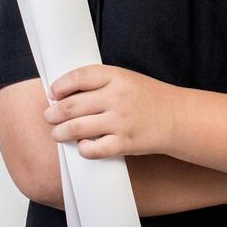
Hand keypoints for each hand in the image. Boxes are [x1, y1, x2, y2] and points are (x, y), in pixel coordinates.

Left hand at [44, 64, 180, 159]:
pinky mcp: (125, 143)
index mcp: (116, 76)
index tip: (53, 93)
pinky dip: (83, 149)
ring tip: (57, 133)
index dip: (60, 86)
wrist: (177, 118)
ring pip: (77, 128)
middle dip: (54, 113)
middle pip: (72, 105)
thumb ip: (100, 83)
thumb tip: (65, 94)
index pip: (78, 77)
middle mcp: (117, 97)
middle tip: (49, 116)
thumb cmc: (148, 98)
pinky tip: (83, 146)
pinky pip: (94, 149)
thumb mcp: (126, 79)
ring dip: (60, 132)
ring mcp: (121, 121)